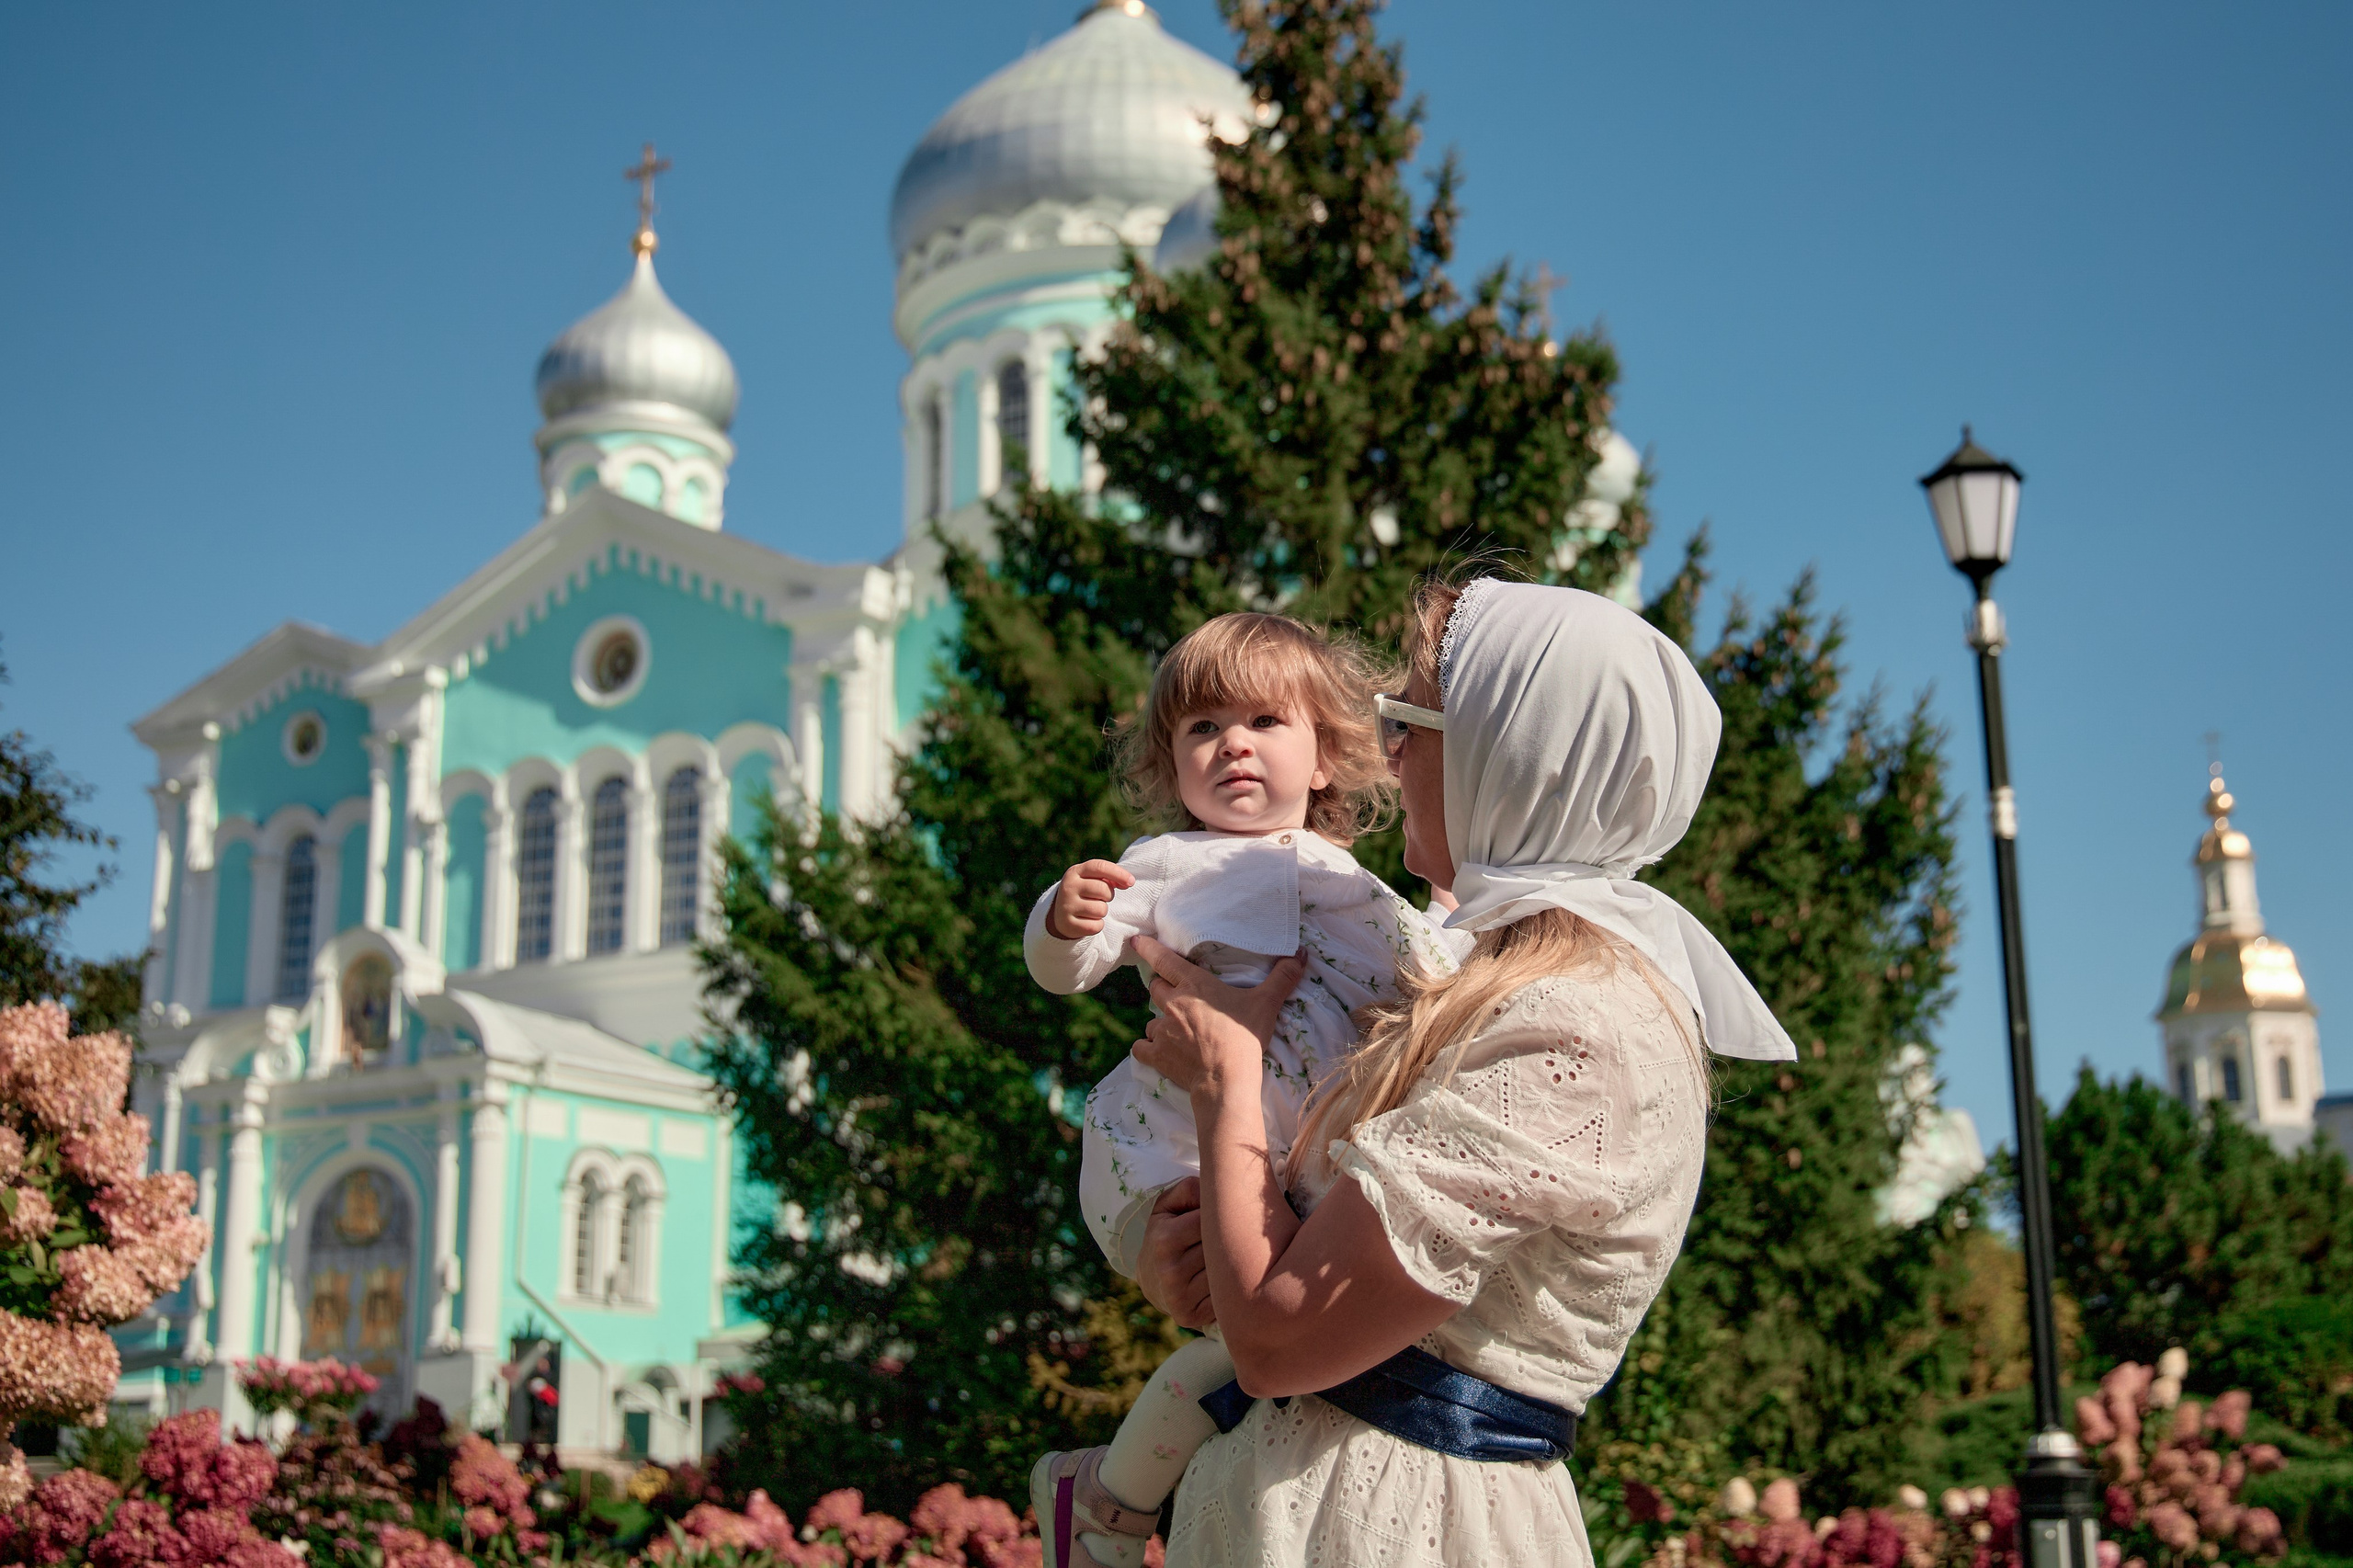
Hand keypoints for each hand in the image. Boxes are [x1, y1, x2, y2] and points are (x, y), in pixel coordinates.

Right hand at [1046, 858, 1134, 939]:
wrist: (1060, 915)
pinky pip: (1096, 926)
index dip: (1118, 873)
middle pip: (1103, 890)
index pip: (1099, 867)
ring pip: (1101, 909)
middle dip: (1109, 896)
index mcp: (1075, 872)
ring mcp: (1066, 906)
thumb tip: (1128, 882)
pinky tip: (1088, 921)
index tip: (1132, 882)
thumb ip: (1109, 877)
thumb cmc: (1084, 893)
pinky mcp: (1068, 924)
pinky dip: (1097, 925)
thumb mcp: (1091, 880)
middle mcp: (1068, 887)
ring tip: (1092, 909)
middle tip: (1101, 898)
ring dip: (1102, 911)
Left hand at [1130, 936, 1304, 1094]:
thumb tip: (1300, 954)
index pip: (1164, 960)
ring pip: (1150, 1019)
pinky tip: (1157, 1051)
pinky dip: (1147, 1048)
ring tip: (1174, 1030)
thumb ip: (1282, 978)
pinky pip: (1142, 1047)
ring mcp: (1162, 1030)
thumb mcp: (1266, 1004)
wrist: (1226, 1079)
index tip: (1136, 941)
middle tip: (1174, 994)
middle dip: (1162, 987)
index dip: (1149, 948)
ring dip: (1159, 1021)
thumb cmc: (1244, 1037)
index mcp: (1194, 986)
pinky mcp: (1157, 1055)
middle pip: (1155, 987)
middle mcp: (1173, 1004)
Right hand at [1134, 1177, 1213, 1327]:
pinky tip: (1217, 1283)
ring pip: (1225, 1274)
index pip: (1212, 1222)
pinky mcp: (1188, 1317)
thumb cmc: (1166, 1234)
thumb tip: (1215, 1192)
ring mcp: (1179, 1297)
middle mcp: (1169, 1270)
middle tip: (1225, 1241)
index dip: (1220, 1219)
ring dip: (1228, 1266)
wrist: (1150, 1280)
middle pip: (1221, 1250)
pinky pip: (1223, 1298)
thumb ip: (1189, 1189)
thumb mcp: (1168, 1206)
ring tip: (1219, 1261)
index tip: (1220, 1220)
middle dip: (1227, 1243)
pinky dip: (1226, 1289)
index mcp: (1164, 1239)